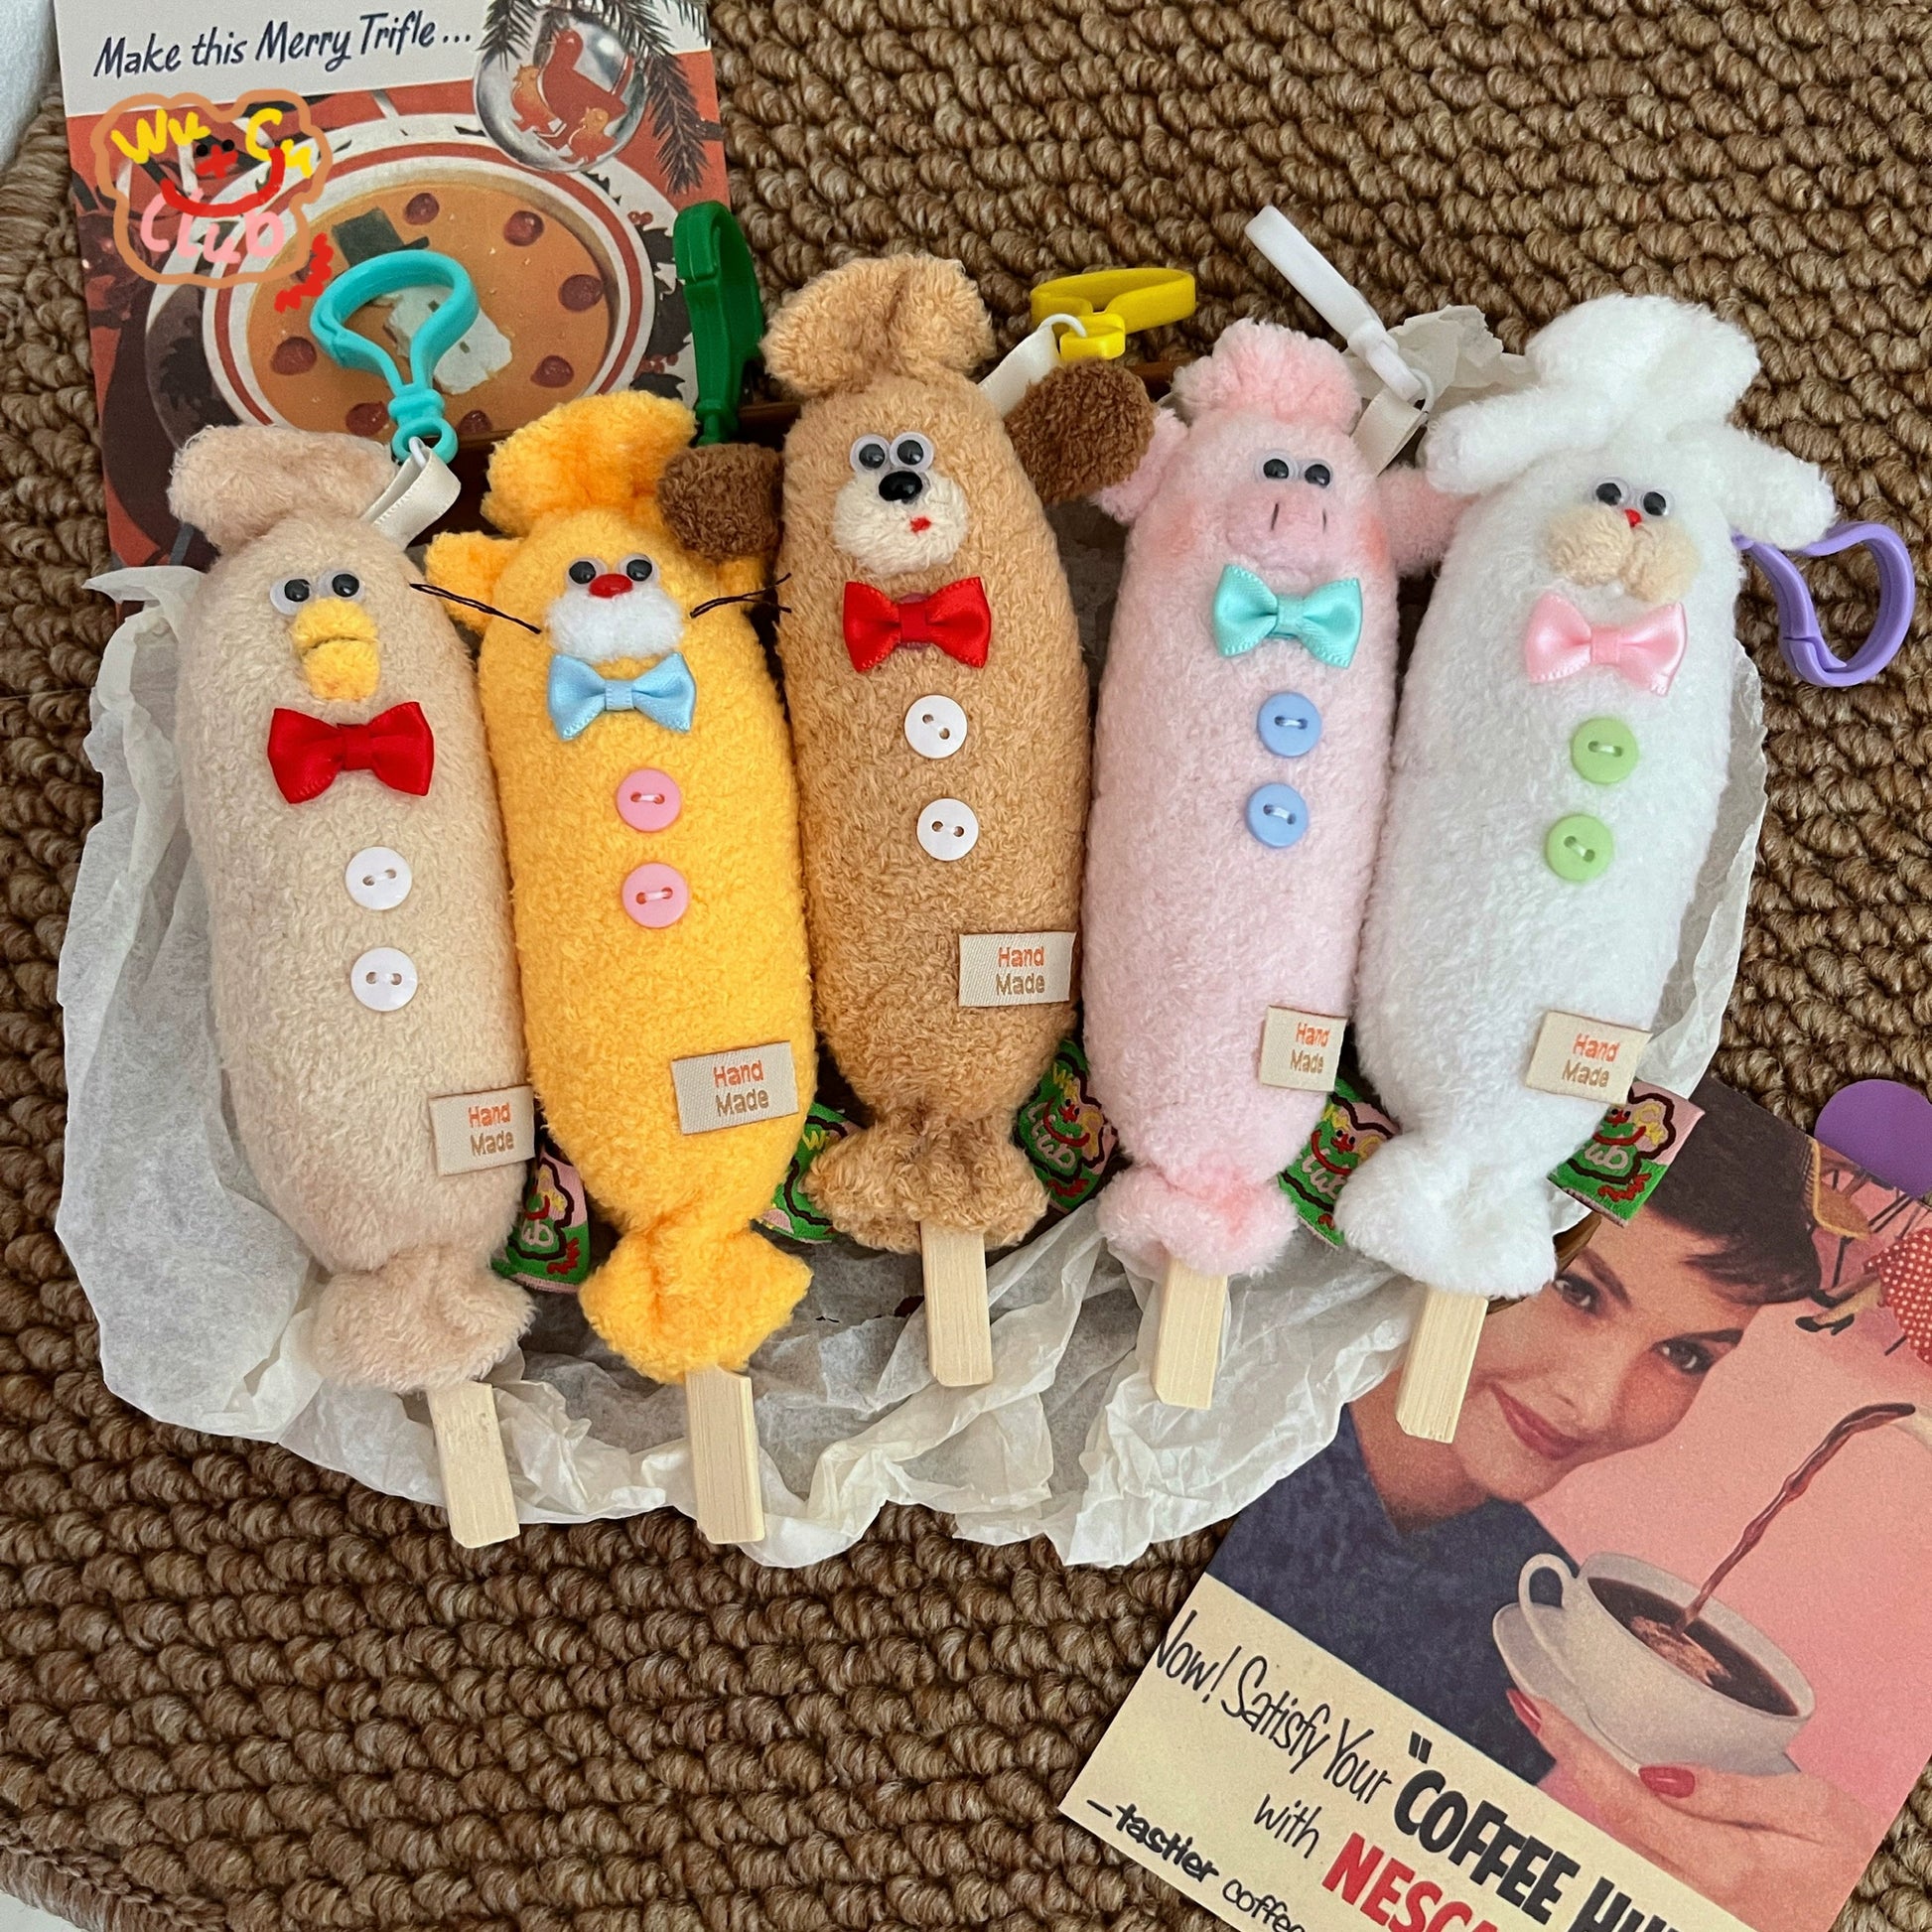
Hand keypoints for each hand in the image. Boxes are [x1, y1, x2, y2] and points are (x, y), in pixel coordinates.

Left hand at [1509, 1691, 1882, 1931]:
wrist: (1889, 1915)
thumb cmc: (1860, 1857)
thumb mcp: (1809, 1810)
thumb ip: (1727, 1793)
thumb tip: (1653, 1773)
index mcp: (1723, 1863)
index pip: (1624, 1801)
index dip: (1572, 1751)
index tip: (1533, 1706)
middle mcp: (1696, 1891)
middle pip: (1610, 1821)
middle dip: (1568, 1761)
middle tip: (1531, 1704)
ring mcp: (1695, 1904)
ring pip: (1622, 1840)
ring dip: (1586, 1784)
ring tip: (1555, 1725)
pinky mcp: (1699, 1904)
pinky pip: (1645, 1854)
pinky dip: (1615, 1810)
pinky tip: (1602, 1772)